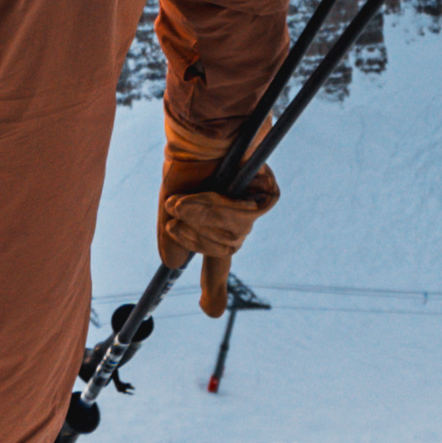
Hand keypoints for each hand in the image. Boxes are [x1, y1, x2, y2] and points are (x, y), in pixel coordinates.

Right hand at [155, 137, 274, 315]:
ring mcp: (253, 209)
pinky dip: (221, 205)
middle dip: (196, 234)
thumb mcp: (173, 207)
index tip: (211, 312)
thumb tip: (174, 266)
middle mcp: (236, 220)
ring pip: (234, 234)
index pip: (217, 262)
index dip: (214, 290)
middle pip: (223, 250)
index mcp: (214, 224)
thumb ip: (175, 240)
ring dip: (203, 216)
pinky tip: (213, 189)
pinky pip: (246, 216)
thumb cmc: (186, 163)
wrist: (200, 130)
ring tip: (183, 199)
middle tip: (177, 211)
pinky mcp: (269, 195)